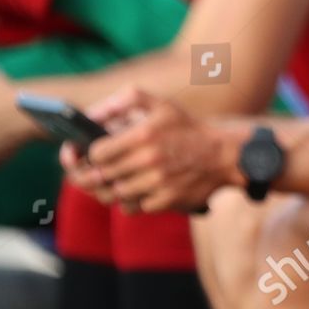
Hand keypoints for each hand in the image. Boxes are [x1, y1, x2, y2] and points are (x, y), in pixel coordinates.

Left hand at [69, 87, 240, 212]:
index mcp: (144, 134)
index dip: (86, 154)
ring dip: (107, 189)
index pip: (96, 152)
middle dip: (88, 174)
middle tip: (86, 171)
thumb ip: (125, 100)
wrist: (224, 155)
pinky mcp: (166, 201)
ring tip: (110, 180)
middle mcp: (149, 160)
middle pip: (99, 176)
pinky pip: (132, 208)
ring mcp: (158, 183)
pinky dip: (128, 201)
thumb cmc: (187, 128)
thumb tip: (92, 115)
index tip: (84, 153)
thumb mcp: (162, 104)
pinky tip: (133, 190)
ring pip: (112, 194)